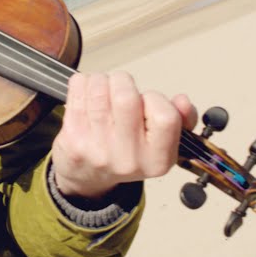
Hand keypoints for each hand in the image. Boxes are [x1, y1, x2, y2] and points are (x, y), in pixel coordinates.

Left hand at [53, 71, 197, 200]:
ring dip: (101, 80)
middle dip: (123, 82)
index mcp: (158, 159)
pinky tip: (86, 93)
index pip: (165, 116)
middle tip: (120, 88)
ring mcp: (98, 150)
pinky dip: (83, 82)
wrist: (88, 176)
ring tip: (103, 90)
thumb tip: (182, 101)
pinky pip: (78, 89)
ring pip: (99, 89)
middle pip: (127, 97)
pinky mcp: (73, 139)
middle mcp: (128, 159)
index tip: (146, 102)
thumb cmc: (128, 150)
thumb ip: (181, 119)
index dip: (155, 99)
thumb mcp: (162, 143)